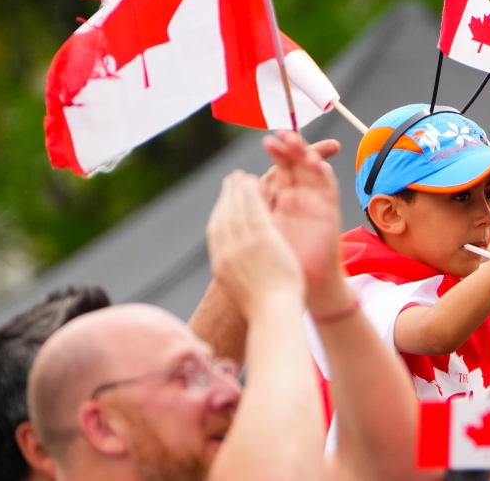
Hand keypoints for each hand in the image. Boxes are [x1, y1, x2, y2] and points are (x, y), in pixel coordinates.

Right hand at [206, 171, 303, 315]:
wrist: (273, 313)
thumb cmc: (265, 310)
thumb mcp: (243, 293)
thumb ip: (238, 277)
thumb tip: (238, 275)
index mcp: (221, 267)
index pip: (216, 233)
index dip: (219, 214)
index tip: (223, 204)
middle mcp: (226, 252)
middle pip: (222, 217)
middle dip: (225, 197)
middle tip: (229, 182)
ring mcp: (242, 244)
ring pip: (236, 209)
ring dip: (237, 190)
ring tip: (240, 176)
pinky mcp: (260, 237)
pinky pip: (254, 208)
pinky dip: (252, 192)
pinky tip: (254, 181)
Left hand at [262, 131, 346, 311]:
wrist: (293, 286)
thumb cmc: (272, 259)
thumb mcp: (258, 228)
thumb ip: (252, 205)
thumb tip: (236, 182)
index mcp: (279, 196)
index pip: (280, 166)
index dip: (276, 152)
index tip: (269, 140)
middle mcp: (297, 195)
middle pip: (295, 162)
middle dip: (290, 147)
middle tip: (282, 135)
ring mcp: (314, 200)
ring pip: (311, 169)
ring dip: (304, 153)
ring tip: (294, 141)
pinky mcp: (329, 209)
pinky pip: (328, 185)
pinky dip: (322, 172)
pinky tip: (314, 163)